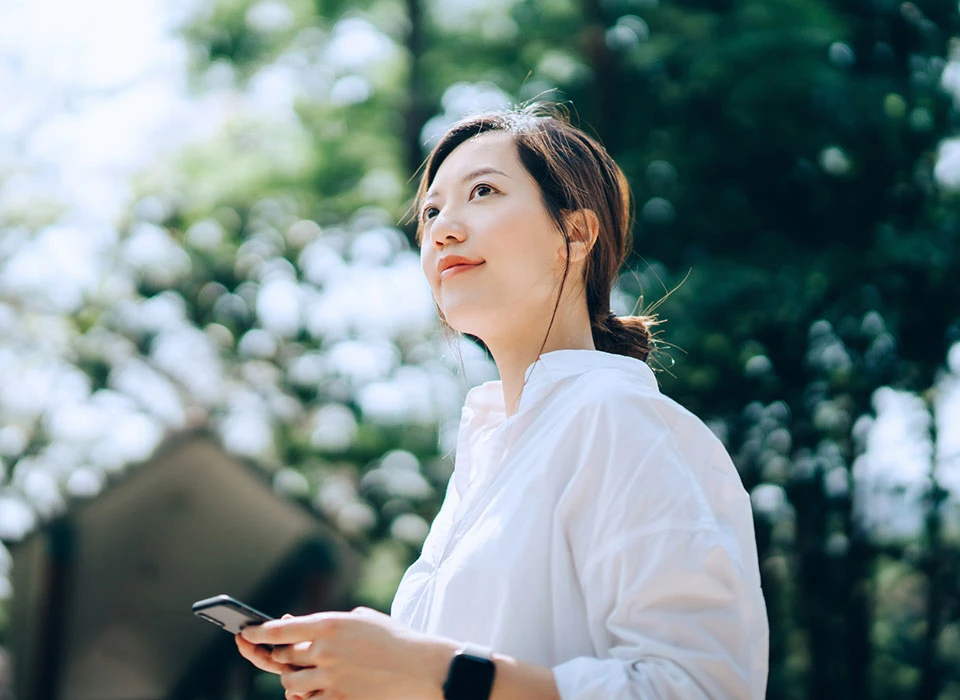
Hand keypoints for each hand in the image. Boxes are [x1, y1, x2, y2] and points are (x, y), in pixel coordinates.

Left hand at [238, 606, 457, 699]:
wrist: (420, 667)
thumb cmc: (393, 638)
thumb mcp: (361, 619)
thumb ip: (328, 624)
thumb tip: (298, 628)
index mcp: (330, 624)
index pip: (279, 630)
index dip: (258, 633)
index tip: (246, 633)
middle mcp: (325, 650)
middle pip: (283, 657)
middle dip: (279, 656)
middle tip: (282, 654)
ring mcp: (331, 677)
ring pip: (290, 682)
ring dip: (292, 678)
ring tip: (303, 674)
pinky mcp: (339, 699)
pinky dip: (304, 696)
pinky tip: (311, 690)